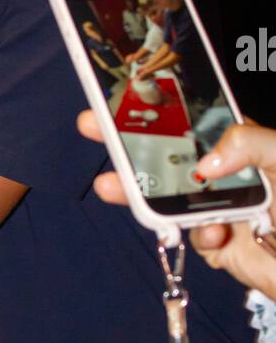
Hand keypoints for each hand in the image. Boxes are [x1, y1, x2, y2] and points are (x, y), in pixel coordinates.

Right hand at [77, 111, 275, 299]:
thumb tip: (205, 161)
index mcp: (242, 145)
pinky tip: (215, 232)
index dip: (159, 108)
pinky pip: (191, 237)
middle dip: (130, 142)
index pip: (193, 120)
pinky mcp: (217, 244)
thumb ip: (248, 143)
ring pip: (169, 197)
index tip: (124, 97)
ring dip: (138, 192)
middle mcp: (226, 174)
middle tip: (93, 126)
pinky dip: (197, 234)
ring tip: (110, 185)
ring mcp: (219, 209)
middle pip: (170, 154)